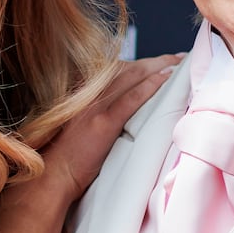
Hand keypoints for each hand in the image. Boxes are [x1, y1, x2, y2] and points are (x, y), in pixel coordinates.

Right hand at [42, 53, 183, 199]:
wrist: (54, 174)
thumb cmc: (69, 157)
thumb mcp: (83, 125)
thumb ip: (101, 112)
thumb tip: (129, 109)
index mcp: (86, 93)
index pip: (118, 69)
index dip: (142, 63)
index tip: (161, 61)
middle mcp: (90, 93)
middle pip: (128, 68)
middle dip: (156, 61)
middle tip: (178, 58)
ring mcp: (96, 106)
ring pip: (132, 76)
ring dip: (159, 67)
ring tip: (179, 64)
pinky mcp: (102, 123)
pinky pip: (130, 98)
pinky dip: (149, 86)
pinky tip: (164, 80)